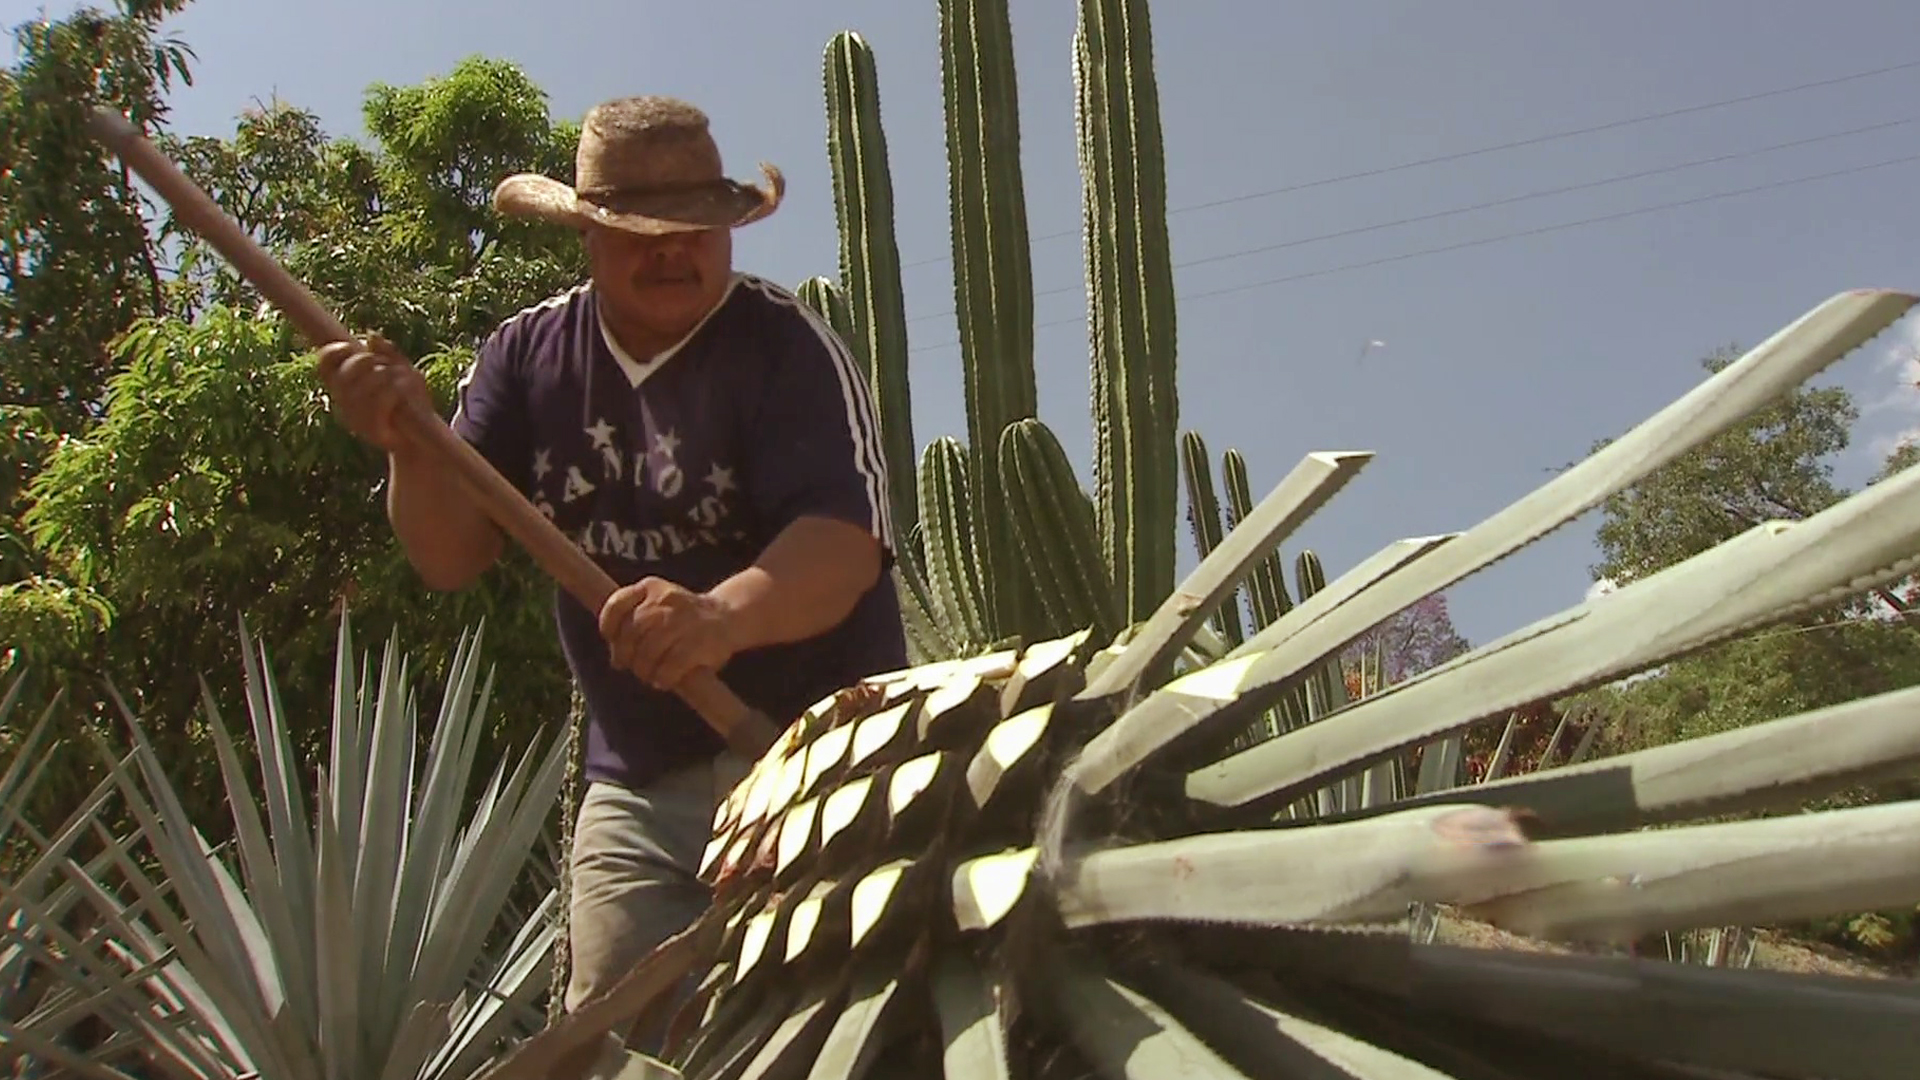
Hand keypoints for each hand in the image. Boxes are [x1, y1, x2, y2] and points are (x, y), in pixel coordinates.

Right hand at [315, 333, 432, 453]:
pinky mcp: (373, 431)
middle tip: (388, 367)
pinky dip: (396, 389)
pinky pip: (381, 400)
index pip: (325, 364)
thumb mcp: (402, 373)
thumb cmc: (411, 405)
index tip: (351, 345)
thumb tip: (370, 334)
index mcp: (345, 389)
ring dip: (389, 375)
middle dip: (369, 361)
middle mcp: (344, 405)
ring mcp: (356, 420)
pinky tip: (403, 390)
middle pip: (346, 372)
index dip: (334, 351)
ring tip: (403, 379)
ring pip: (366, 384)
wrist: (425, 442)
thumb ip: (387, 354)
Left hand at [598, 577, 741, 690]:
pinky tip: (664, 680)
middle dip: (626, 655)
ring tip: (649, 675)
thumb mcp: (659, 602)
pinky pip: (669, 667)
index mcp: (651, 587)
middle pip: (631, 633)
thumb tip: (615, 653)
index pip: (617, 603)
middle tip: (631, 666)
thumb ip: (635, 618)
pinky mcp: (698, 643)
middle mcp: (666, 600)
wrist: (728, 616)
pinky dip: (663, 678)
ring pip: (648, 652)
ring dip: (644, 670)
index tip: (611, 639)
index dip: (608, 626)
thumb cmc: (685, 617)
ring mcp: (683, 621)